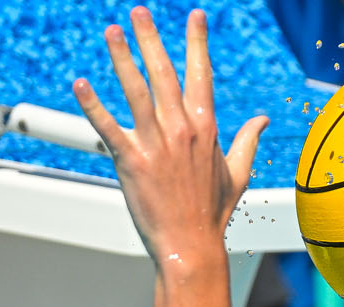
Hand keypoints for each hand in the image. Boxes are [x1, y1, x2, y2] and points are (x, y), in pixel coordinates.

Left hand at [72, 7, 266, 272]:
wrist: (193, 246)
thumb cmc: (212, 214)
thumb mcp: (238, 174)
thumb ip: (248, 142)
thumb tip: (262, 121)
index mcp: (206, 129)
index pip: (201, 75)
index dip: (197, 42)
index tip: (195, 17)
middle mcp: (181, 130)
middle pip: (164, 73)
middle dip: (151, 38)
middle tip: (140, 12)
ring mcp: (156, 144)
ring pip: (136, 91)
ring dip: (122, 57)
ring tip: (112, 32)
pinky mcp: (132, 161)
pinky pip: (109, 126)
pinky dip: (93, 105)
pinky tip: (81, 84)